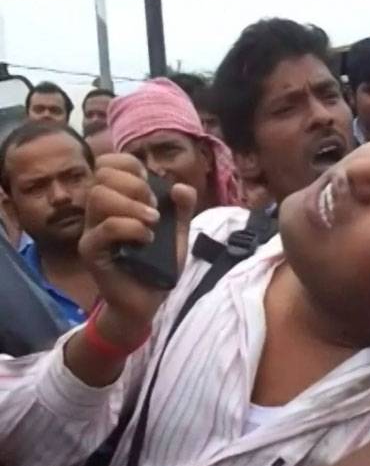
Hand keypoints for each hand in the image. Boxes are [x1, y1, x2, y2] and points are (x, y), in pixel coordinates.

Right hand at [78, 154, 195, 341]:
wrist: (148, 301)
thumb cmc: (159, 264)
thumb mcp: (178, 233)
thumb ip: (183, 209)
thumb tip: (181, 187)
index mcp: (117, 199)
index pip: (110, 163)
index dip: (131, 166)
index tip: (151, 186)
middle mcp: (99, 211)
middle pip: (102, 175)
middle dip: (136, 186)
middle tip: (155, 210)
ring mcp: (92, 230)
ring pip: (99, 196)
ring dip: (132, 206)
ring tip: (153, 224)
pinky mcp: (91, 251)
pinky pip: (105, 228)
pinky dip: (131, 228)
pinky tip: (147, 239)